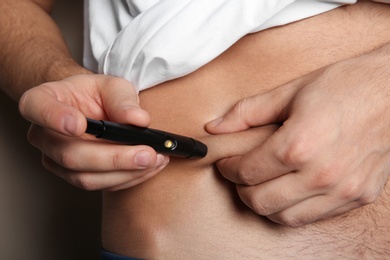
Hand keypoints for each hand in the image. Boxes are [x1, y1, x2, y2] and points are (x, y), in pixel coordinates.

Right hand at [19, 74, 168, 190]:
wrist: (92, 109)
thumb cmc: (97, 94)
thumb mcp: (112, 86)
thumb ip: (122, 99)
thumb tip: (139, 120)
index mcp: (42, 101)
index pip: (37, 108)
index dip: (55, 118)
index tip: (79, 124)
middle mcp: (43, 135)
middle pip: (71, 155)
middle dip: (114, 158)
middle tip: (146, 153)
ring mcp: (56, 160)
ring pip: (86, 178)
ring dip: (126, 172)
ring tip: (155, 159)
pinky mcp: (75, 176)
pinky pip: (101, 185)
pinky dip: (129, 178)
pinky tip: (150, 167)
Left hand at [206, 48, 389, 226]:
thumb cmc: (345, 85)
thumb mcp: (291, 92)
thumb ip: (247, 112)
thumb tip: (215, 127)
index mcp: (299, 144)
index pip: (246, 172)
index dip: (228, 168)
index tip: (226, 162)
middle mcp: (321, 173)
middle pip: (260, 201)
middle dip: (241, 188)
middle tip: (240, 173)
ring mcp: (342, 189)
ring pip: (285, 217)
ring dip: (264, 203)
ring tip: (262, 184)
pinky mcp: (358, 196)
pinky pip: (314, 217)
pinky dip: (293, 208)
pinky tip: (290, 190)